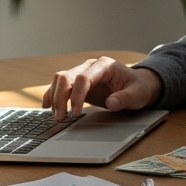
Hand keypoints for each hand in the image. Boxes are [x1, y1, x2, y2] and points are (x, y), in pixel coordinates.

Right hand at [42, 57, 162, 120]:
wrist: (138, 84)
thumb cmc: (138, 88)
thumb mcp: (137, 94)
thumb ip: (125, 98)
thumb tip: (111, 103)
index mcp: (104, 66)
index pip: (83, 78)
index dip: (77, 95)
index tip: (76, 113)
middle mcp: (90, 66)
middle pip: (67, 77)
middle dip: (60, 98)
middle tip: (61, 118)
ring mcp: (82, 73)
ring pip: (60, 80)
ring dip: (54, 98)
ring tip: (57, 117)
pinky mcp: (77, 83)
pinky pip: (60, 86)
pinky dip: (52, 95)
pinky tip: (47, 106)